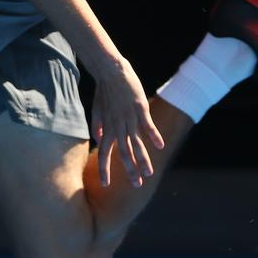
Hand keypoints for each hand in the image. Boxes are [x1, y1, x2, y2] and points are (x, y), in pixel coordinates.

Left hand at [90, 59, 164, 187]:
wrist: (110, 72)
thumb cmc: (104, 91)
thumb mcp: (96, 110)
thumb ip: (97, 126)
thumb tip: (98, 140)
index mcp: (107, 129)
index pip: (103, 154)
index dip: (104, 170)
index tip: (104, 185)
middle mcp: (117, 127)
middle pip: (123, 154)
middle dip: (130, 170)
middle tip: (137, 185)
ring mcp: (129, 119)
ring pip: (136, 144)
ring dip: (143, 159)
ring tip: (149, 173)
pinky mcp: (139, 109)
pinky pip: (147, 126)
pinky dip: (154, 136)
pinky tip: (160, 146)